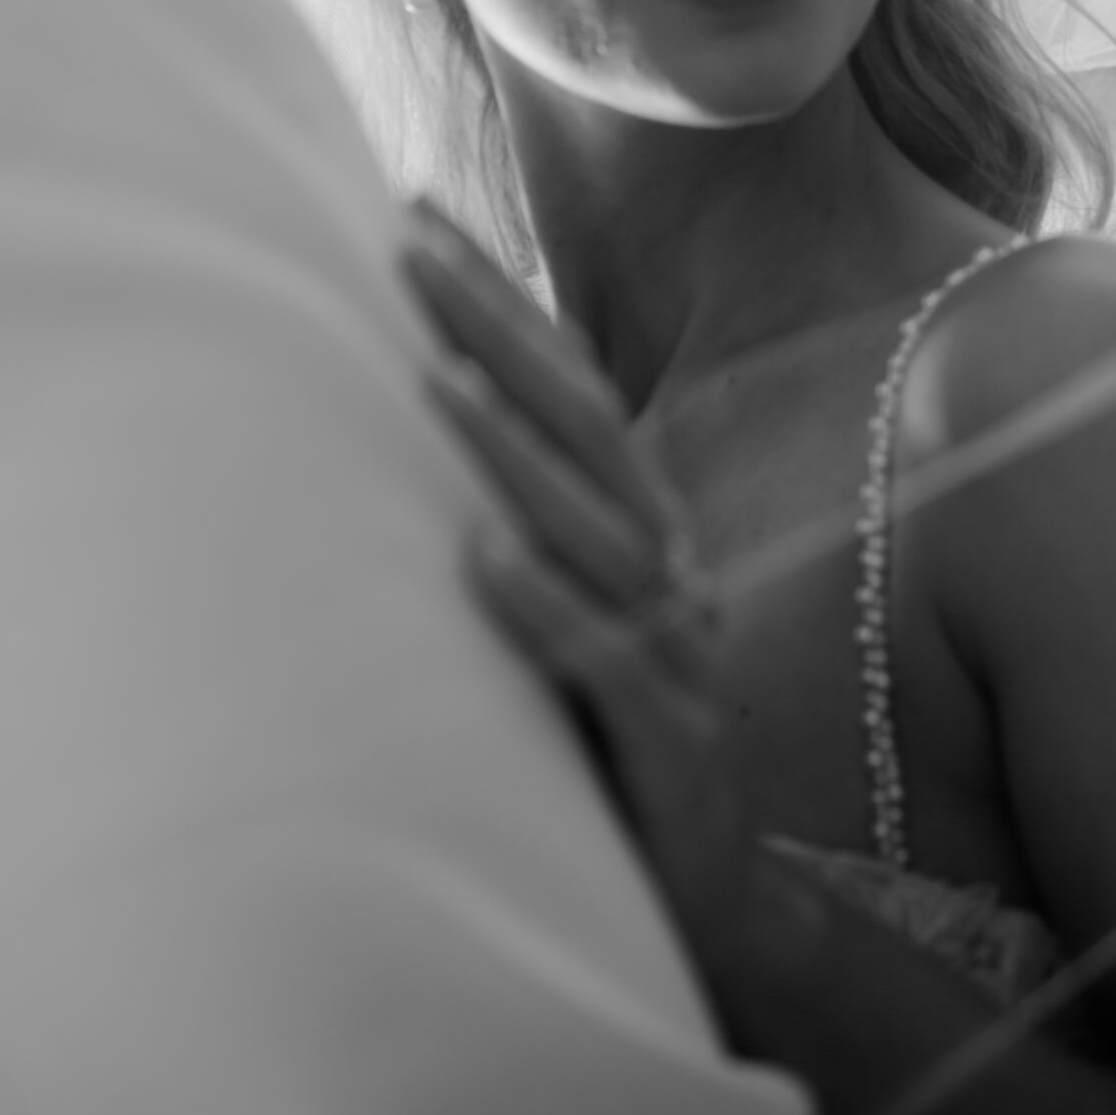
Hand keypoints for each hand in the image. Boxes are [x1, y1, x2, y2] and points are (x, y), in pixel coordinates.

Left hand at [400, 202, 782, 994]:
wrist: (714, 900)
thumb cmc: (605, 739)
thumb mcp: (561, 612)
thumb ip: (512, 523)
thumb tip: (401, 420)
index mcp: (635, 523)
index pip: (564, 381)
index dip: (496, 296)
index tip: (413, 213)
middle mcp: (665, 565)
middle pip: (582, 423)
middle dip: (494, 328)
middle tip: (406, 246)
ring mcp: (676, 650)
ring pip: (596, 530)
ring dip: (513, 451)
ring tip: (431, 378)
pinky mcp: (672, 746)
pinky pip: (612, 664)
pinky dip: (545, 607)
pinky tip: (484, 559)